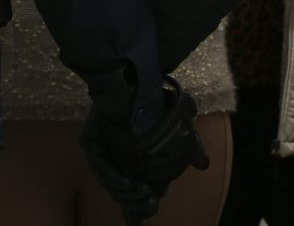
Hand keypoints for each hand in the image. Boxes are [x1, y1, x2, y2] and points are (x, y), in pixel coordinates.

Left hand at [81, 78, 208, 221]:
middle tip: (150, 202)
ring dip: (128, 193)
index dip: (140, 210)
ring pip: (113, 184)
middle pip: (125, 193)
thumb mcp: (181, 127)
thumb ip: (190, 147)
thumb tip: (203, 164)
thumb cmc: (157, 103)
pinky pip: (101, 166)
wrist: (137, 80)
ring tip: (142, 193)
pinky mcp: (90, 142)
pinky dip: (115, 177)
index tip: (144, 220)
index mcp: (137, 162)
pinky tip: (128, 182)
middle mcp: (118, 160)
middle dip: (136, 203)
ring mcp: (103, 152)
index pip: (139, 192)